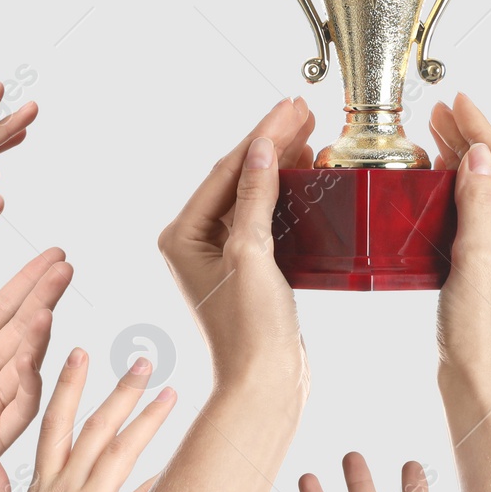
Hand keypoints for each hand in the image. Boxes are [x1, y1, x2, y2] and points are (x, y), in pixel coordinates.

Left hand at [0, 251, 68, 491]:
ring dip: (37, 337)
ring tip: (45, 310)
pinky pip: (22, 406)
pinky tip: (31, 360)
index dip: (26, 283)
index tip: (51, 258)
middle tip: (65, 268)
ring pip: (26, 363)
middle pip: (21, 328)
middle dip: (44, 297)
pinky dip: (30, 383)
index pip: (2, 309)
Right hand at [0, 349, 176, 491]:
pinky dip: (158, 483)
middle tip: (147, 360)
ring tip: (172, 394)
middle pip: (96, 427)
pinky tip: (180, 464)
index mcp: (40, 486)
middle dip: (122, 391)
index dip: (69, 384)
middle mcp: (63, 490)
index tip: (82, 352)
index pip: (55, 421)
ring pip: (120, 453)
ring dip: (148, 421)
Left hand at [156, 98, 314, 393]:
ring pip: (253, 194)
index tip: (288, 107)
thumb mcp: (251, 255)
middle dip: (270, 142)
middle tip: (302, 110)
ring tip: (309, 133)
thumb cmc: (250, 331)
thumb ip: (256, 197)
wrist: (267, 385)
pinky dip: (286, 193)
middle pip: (237, 177)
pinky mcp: (250, 268)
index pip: (225, 170)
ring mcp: (223, 255)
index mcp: (181, 235)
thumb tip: (262, 148)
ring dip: (281, 163)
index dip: (260, 135)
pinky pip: (266, 216)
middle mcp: (195, 242)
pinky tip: (306, 175)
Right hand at [429, 94, 490, 405]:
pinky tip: (446, 183)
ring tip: (439, 137)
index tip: (458, 103)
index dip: (482, 131)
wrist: (481, 396)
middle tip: (441, 114)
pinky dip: (467, 198)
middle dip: (473, 143)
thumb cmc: (484, 344)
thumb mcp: (474, 265)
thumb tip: (477, 158)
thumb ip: (476, 206)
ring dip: (468, 168)